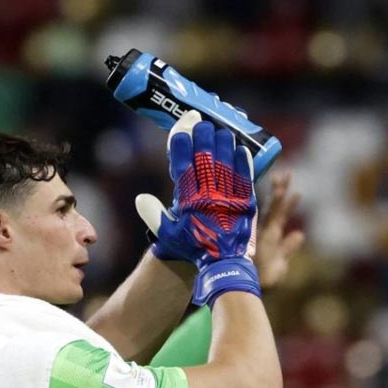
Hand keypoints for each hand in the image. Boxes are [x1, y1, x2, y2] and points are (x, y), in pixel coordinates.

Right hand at [136, 111, 259, 306]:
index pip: (183, 164)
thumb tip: (141, 197)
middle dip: (203, 136)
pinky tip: (240, 148)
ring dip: (224, 143)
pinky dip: (243, 161)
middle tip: (202, 122)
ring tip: (221, 130)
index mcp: (188, 201)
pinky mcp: (246, 203)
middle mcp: (209, 197)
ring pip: (226, 163)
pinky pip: (246, 177)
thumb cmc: (193, 247)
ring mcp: (229, 198)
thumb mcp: (168, 234)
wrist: (222, 264)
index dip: (182, 143)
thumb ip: (153, 214)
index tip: (182, 129)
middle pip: (206, 158)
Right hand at [255, 171, 304, 288]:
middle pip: (274, 207)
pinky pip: (271, 215)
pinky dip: (276, 203)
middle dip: (280, 189)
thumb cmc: (261, 279)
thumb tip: (300, 234)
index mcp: (269, 236)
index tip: (295, 188)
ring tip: (284, 177)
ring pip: (273, 208)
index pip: (278, 215)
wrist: (246, 287)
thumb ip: (288, 248)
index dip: (286, 201)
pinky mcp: (262, 234)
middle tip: (285, 173)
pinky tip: (282, 191)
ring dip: (279, 192)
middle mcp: (265, 231)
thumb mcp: (279, 264)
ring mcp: (262, 231)